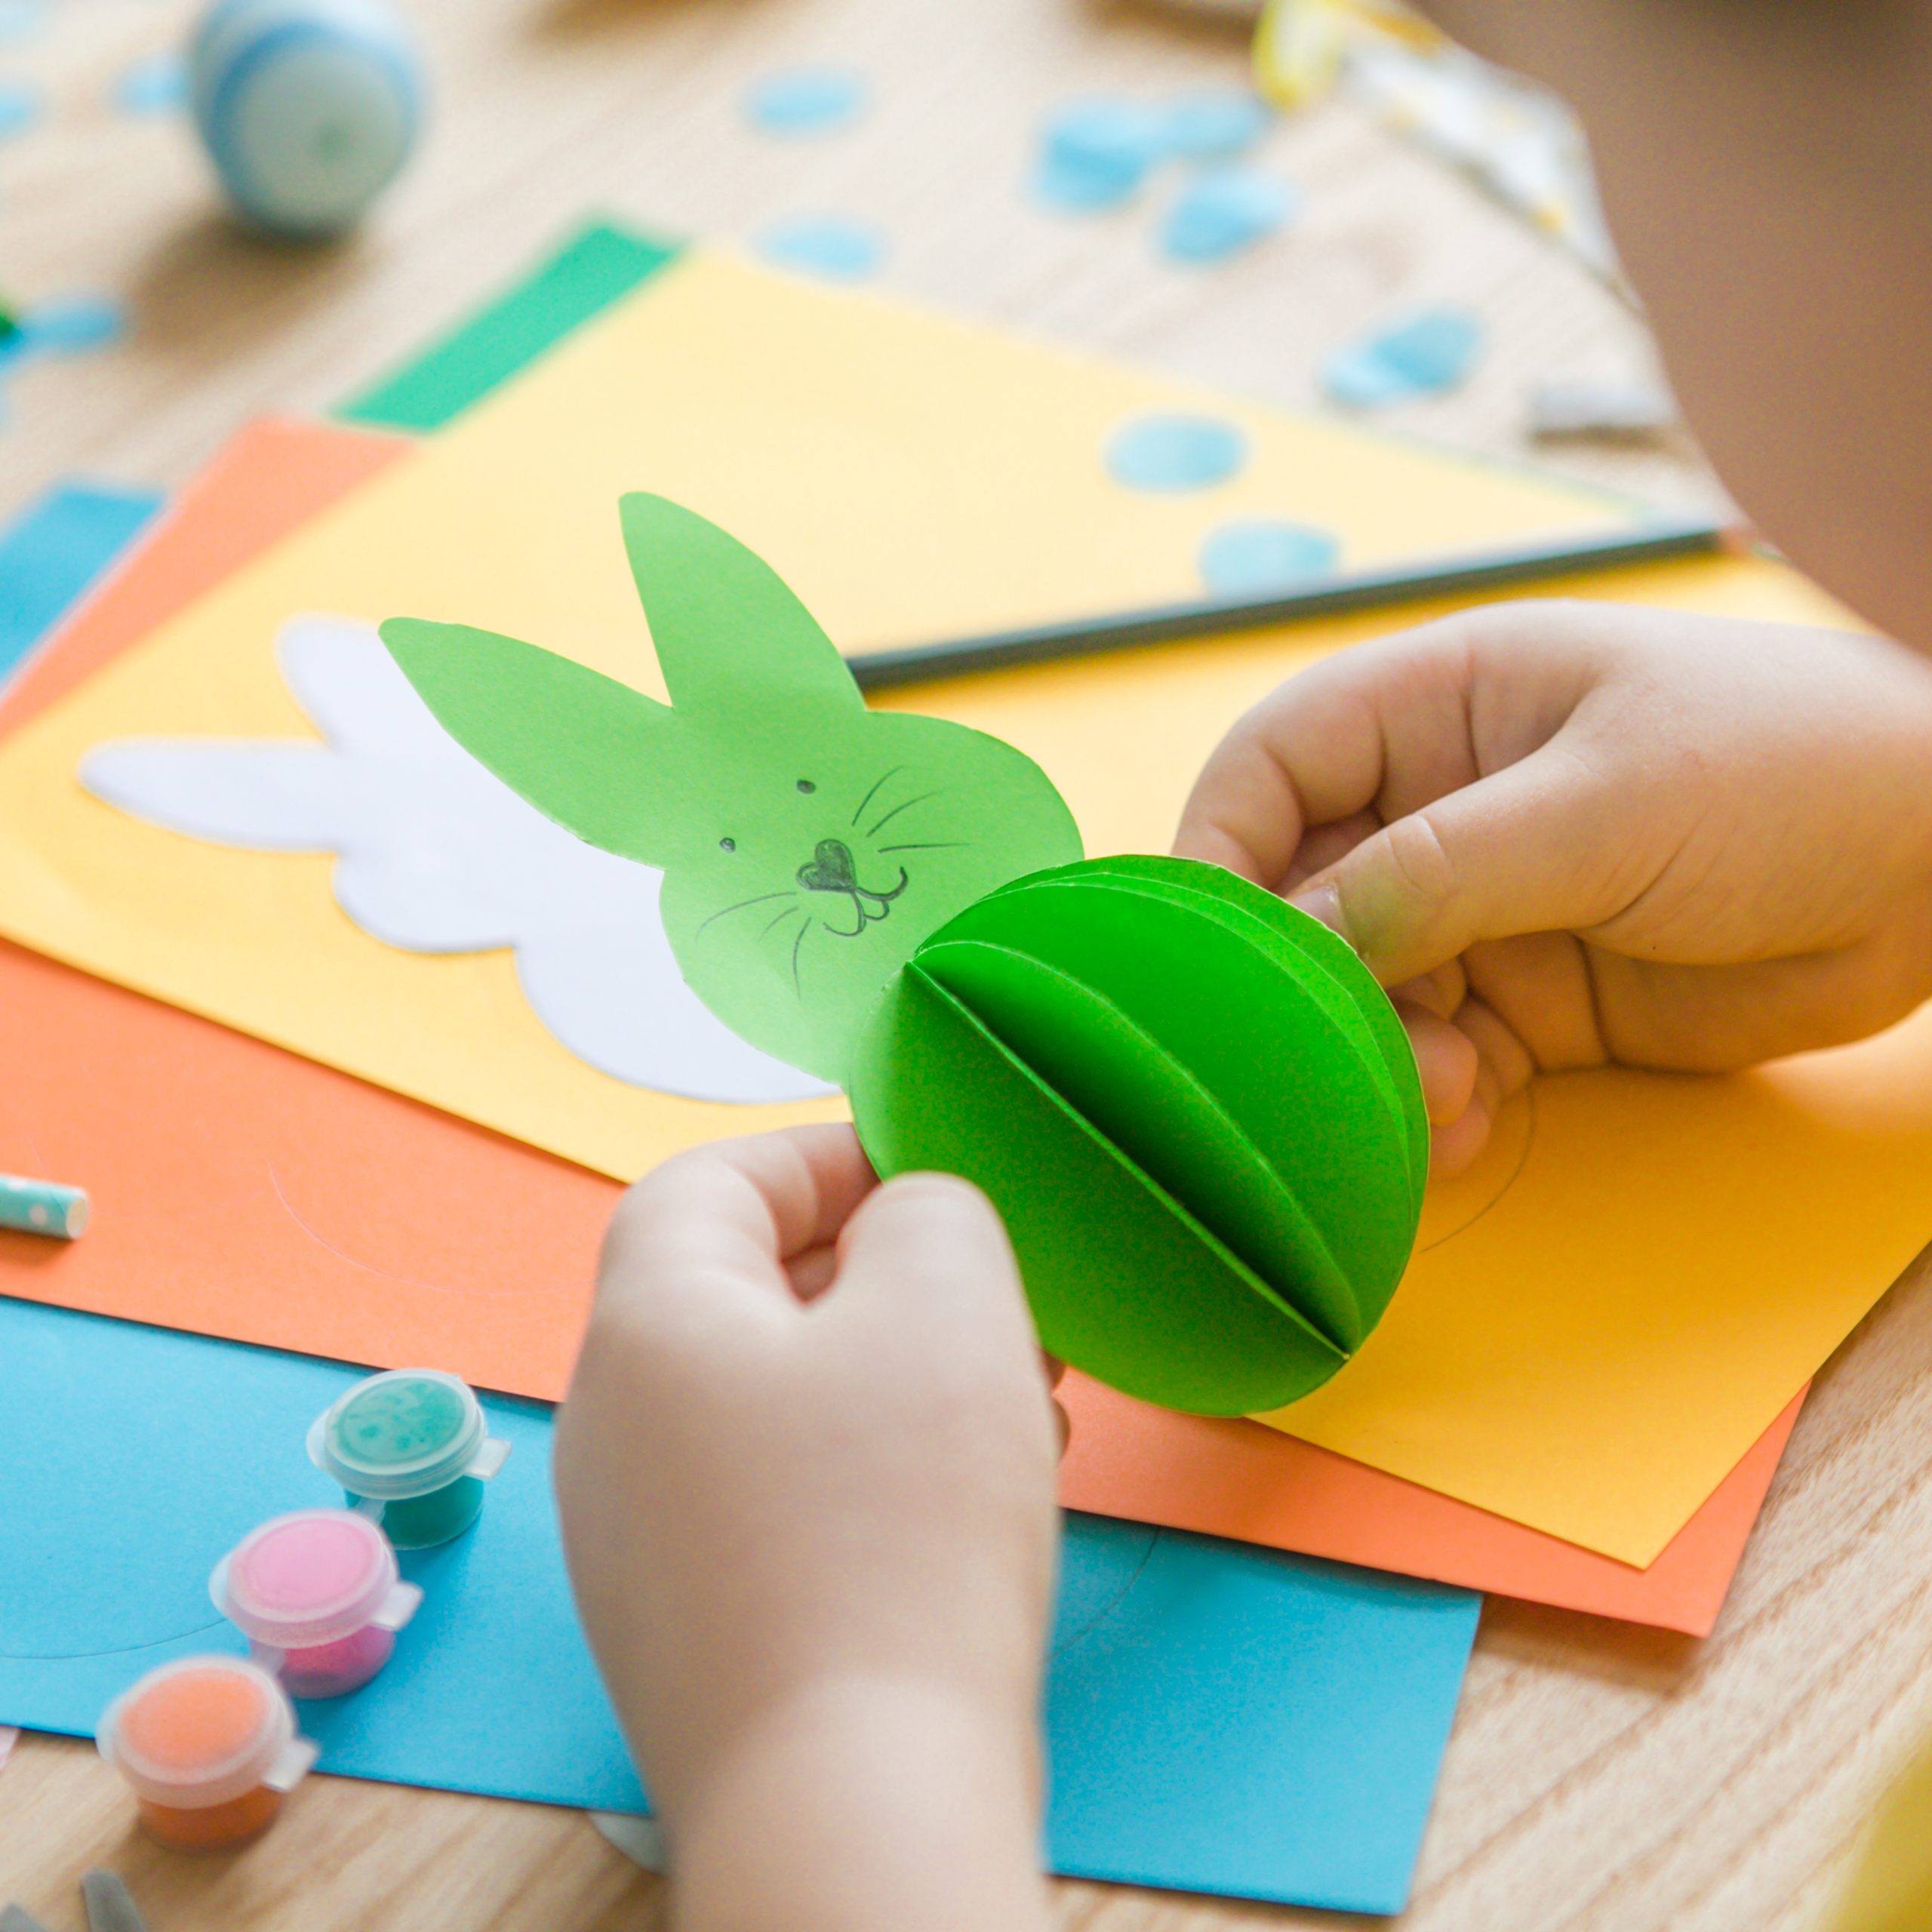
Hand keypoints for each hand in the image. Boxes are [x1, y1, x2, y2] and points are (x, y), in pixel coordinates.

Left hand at [554, 1124, 1060, 1931]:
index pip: (707, 1181)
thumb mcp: (944, 1305)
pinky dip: (866, 1470)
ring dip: (891, 1377)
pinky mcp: (690, 1631)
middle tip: (994, 1296)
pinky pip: (776, 1500)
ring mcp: (638, 1542)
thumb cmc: (897, 1531)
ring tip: (1012, 1399)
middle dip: (878, 1275)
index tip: (924, 1172)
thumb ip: (925, 1214)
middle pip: (743, 1294)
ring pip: (773, 1402)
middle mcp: (611, 1427)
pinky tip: (965, 1501)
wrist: (854, 1804)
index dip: (819, 1155)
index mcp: (644, 1326)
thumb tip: (902, 1227)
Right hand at [1176, 600, 1931, 1173]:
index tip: (1201, 954)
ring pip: (1363, 1000)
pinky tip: (1468, 1126)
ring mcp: (1484, 913)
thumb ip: (1438, 871)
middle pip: (1301, 901)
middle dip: (1304, 988)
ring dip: (1374, 1061)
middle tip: (1333, 1055)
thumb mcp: (1605, 802)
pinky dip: (1433, 1107)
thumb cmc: (1790, 767)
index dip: (1217, 852)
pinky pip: (1438, 1065)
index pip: (1272, 767)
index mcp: (1440, 709)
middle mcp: (1440, 811)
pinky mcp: (1532, 1006)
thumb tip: (1297, 940)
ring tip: (1442, 1092)